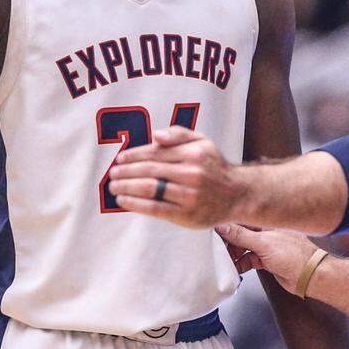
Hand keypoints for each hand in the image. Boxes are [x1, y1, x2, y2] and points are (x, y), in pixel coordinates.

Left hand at [108, 127, 247, 227]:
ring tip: (113, 187)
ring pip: (150, 189)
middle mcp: (191, 173)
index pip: (155, 153)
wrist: (236, 195)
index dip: (134, 155)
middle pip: (150, 171)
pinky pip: (155, 208)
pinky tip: (123, 201)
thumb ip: (179, 134)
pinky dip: (135, 204)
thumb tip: (155, 135)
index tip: (120, 158)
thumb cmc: (214, 166)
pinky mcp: (186, 215)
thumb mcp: (202, 141)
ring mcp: (188, 195)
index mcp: (193, 153)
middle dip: (126, 172)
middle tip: (112, 174)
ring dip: (126, 187)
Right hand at [215, 224, 323, 295]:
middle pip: (240, 233)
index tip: (212, 228)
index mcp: (267, 221)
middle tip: (215, 248)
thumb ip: (241, 235)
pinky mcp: (266, 260)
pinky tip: (235, 269)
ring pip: (243, 247)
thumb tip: (221, 226)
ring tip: (223, 261)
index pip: (242, 218)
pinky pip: (249, 259)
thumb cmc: (295, 256)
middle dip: (228, 240)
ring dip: (233, 254)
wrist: (311, 277)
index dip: (227, 222)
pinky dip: (241, 264)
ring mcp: (266, 246)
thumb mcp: (264, 244)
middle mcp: (266, 232)